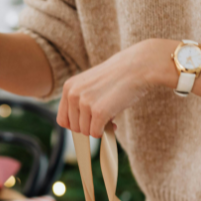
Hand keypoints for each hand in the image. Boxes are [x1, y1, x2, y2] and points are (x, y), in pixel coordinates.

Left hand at [58, 39, 176, 136]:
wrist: (137, 66)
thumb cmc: (118, 76)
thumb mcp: (91, 85)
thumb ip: (81, 102)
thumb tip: (81, 129)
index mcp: (68, 87)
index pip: (62, 120)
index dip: (76, 125)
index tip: (88, 124)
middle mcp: (73, 95)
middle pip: (74, 128)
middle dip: (89, 127)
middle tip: (103, 121)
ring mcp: (85, 103)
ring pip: (85, 132)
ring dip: (98, 129)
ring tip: (110, 118)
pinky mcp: (99, 112)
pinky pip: (96, 133)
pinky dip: (105, 132)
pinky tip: (114, 123)